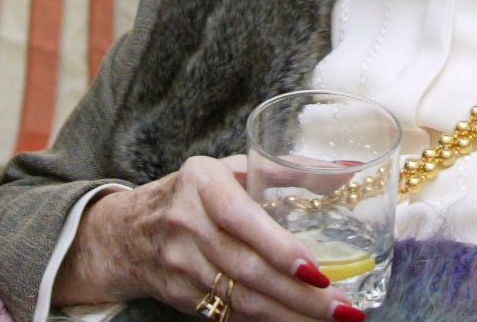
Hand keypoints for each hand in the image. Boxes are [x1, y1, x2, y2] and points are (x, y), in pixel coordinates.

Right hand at [53, 156, 357, 321]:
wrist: (128, 231)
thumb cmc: (194, 194)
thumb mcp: (229, 170)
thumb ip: (285, 171)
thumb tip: (348, 170)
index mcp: (201, 182)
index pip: (240, 219)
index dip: (278, 248)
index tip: (317, 270)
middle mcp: (185, 222)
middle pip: (247, 268)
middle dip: (301, 295)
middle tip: (344, 309)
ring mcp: (179, 263)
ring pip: (241, 299)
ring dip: (290, 315)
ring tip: (332, 321)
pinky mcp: (180, 294)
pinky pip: (230, 315)